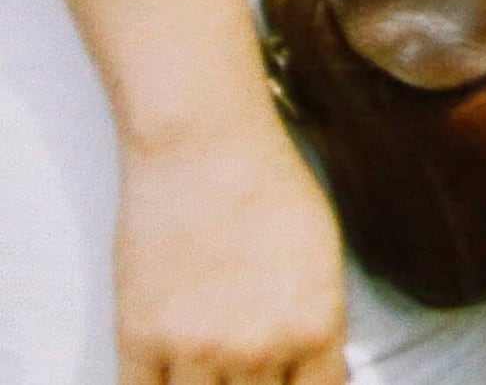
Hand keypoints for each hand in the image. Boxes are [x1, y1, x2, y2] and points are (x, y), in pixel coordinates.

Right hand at [115, 116, 346, 384]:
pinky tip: (169, 379)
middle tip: (248, 371)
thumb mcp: (323, 258)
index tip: (291, 382)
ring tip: (210, 372)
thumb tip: (320, 372)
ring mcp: (195, 349)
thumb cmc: (269, 187)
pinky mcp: (139, 339)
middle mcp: (258, 350)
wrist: (204, 146)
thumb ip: (319, 324)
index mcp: (315, 328)